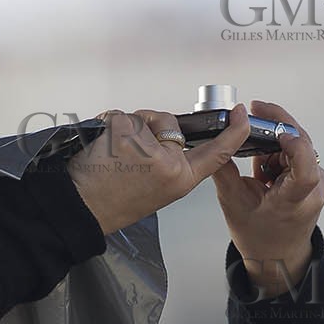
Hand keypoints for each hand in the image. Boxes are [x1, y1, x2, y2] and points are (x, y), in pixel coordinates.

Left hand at [67, 105, 250, 235]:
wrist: (83, 209)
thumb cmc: (115, 202)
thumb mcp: (157, 189)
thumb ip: (171, 164)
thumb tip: (170, 134)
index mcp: (181, 179)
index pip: (215, 153)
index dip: (232, 132)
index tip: (240, 114)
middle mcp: (169, 163)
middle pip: (170, 123)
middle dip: (150, 128)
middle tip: (128, 156)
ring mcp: (148, 145)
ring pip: (143, 117)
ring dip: (127, 127)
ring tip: (113, 155)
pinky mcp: (125, 130)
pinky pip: (120, 115)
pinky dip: (109, 124)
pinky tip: (102, 147)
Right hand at [211, 100, 323, 296]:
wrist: (278, 257)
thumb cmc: (259, 237)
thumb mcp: (233, 203)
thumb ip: (223, 169)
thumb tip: (217, 139)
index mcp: (295, 200)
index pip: (306, 166)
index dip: (294, 143)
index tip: (275, 130)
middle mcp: (314, 189)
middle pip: (300, 144)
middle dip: (274, 127)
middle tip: (252, 113)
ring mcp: (318, 182)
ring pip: (297, 144)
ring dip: (274, 145)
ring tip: (257, 168)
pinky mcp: (316, 178)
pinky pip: (298, 153)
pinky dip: (279, 154)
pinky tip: (266, 171)